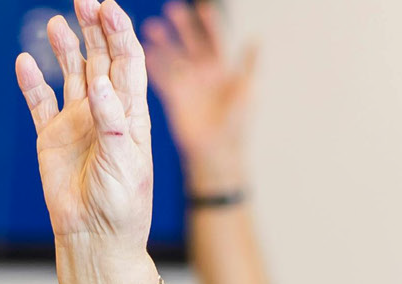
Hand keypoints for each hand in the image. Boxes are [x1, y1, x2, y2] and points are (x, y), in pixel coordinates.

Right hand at [16, 0, 158, 283]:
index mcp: (131, 114)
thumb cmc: (122, 207)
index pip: (127, 63)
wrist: (95, 239)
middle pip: (100, 58)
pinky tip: (25, 61)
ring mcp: (77, 122)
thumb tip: (98, 83)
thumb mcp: (126, 163)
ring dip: (65, 47)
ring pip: (70, 73)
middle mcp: (105, 111)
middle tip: (83, 1)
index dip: (119, 33)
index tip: (109, 9)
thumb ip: (113, 122)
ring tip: (56, 22)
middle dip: (94, 28)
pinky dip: (31, 81)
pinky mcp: (51, 138)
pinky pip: (39, 102)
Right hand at [140, 3, 256, 193]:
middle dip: (182, 27)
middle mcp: (202, 73)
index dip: (209, 24)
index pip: (215, 39)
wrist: (219, 151)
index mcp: (221, 69)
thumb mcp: (248, 90)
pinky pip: (162, 78)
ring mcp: (187, 84)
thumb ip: (250, 64)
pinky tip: (144, 53)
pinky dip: (154, 66)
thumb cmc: (237, 123)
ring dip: (163, 43)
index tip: (202, 7)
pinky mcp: (174, 98)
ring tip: (149, 28)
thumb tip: (257, 38)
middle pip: (190, 43)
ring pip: (173, 57)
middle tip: (171, 9)